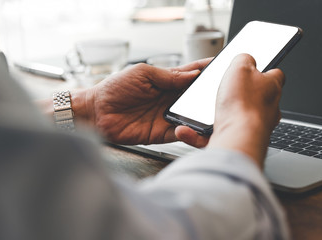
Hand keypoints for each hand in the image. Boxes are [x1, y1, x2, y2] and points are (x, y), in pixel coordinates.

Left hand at [81, 60, 210, 144]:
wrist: (96, 111)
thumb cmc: (114, 89)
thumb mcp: (143, 73)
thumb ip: (169, 75)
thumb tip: (193, 74)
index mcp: (166, 81)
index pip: (191, 75)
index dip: (206, 71)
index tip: (223, 68)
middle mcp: (169, 99)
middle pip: (196, 97)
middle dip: (210, 94)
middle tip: (225, 92)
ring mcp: (167, 116)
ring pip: (192, 115)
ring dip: (203, 114)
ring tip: (217, 110)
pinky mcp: (162, 133)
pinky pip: (181, 132)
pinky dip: (191, 131)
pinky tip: (198, 126)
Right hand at [208, 54, 284, 167]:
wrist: (238, 138)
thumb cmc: (243, 105)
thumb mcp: (241, 67)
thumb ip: (244, 59)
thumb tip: (245, 58)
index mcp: (271, 88)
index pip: (275, 75)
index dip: (263, 70)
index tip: (252, 68)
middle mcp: (267, 110)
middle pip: (255, 98)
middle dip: (239, 95)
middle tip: (223, 90)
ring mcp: (254, 127)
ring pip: (236, 118)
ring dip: (219, 114)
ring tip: (203, 111)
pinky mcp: (239, 141)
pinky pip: (217, 135)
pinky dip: (200, 134)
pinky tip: (188, 130)